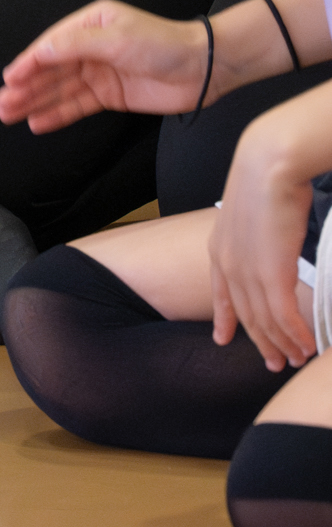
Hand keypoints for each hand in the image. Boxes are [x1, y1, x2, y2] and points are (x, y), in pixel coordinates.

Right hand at [0, 0, 212, 130]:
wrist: (203, 69)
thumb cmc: (163, 44)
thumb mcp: (116, 39)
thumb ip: (75, 46)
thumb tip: (39, 53)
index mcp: (90, 24)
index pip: (51, 45)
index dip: (28, 63)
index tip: (9, 79)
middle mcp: (90, 47)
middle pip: (51, 69)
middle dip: (26, 86)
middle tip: (3, 104)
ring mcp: (99, 72)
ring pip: (60, 89)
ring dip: (36, 101)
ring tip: (9, 114)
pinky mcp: (110, 95)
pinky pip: (77, 105)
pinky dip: (58, 114)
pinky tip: (38, 122)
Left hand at [209, 114, 316, 370]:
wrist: (269, 163)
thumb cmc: (266, 177)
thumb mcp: (249, 210)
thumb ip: (254, 234)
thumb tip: (270, 242)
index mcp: (219, 249)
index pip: (219, 294)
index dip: (223, 318)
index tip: (222, 339)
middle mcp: (228, 266)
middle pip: (246, 315)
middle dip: (261, 342)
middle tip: (275, 362)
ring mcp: (248, 273)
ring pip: (266, 322)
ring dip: (284, 344)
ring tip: (297, 359)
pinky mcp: (272, 275)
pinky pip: (285, 318)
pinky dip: (297, 335)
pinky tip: (307, 346)